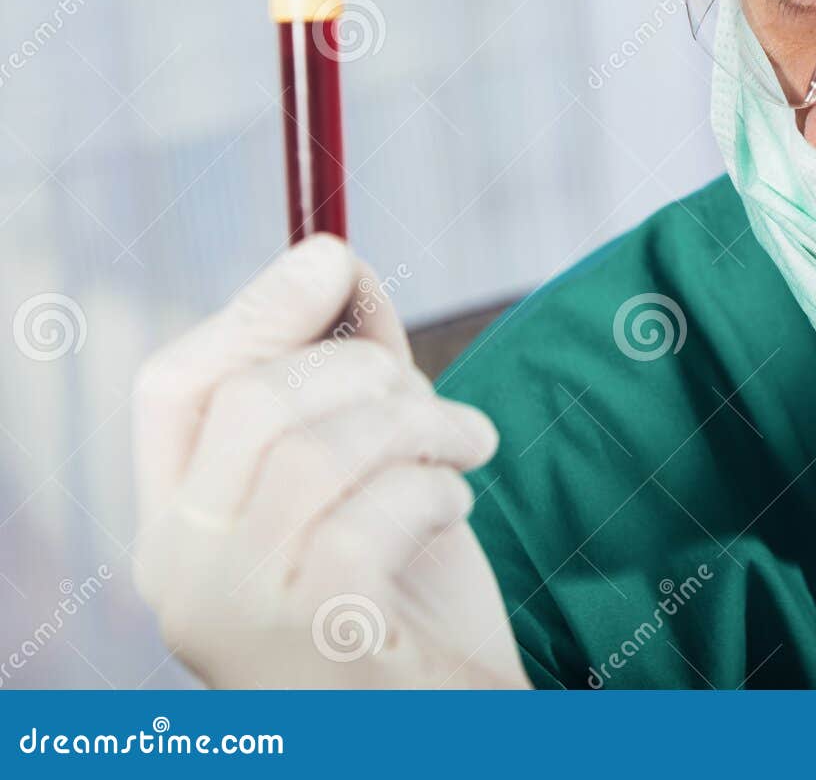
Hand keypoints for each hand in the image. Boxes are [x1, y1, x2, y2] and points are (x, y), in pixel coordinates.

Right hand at [131, 235, 527, 688]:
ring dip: (420, 423)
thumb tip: (336, 262)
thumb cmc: (412, 606)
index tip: (332, 255)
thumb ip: (350, 383)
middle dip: (362, 367)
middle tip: (436, 402)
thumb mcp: (376, 478)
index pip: (173, 387)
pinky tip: (457, 510)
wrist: (451, 730)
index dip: (253, 309)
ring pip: (313, 446)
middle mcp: (181, 573)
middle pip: (245, 401)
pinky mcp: (310, 632)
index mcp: (182, 529)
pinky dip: (435, 488)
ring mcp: (235, 609)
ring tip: (472, 446)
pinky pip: (371, 509)